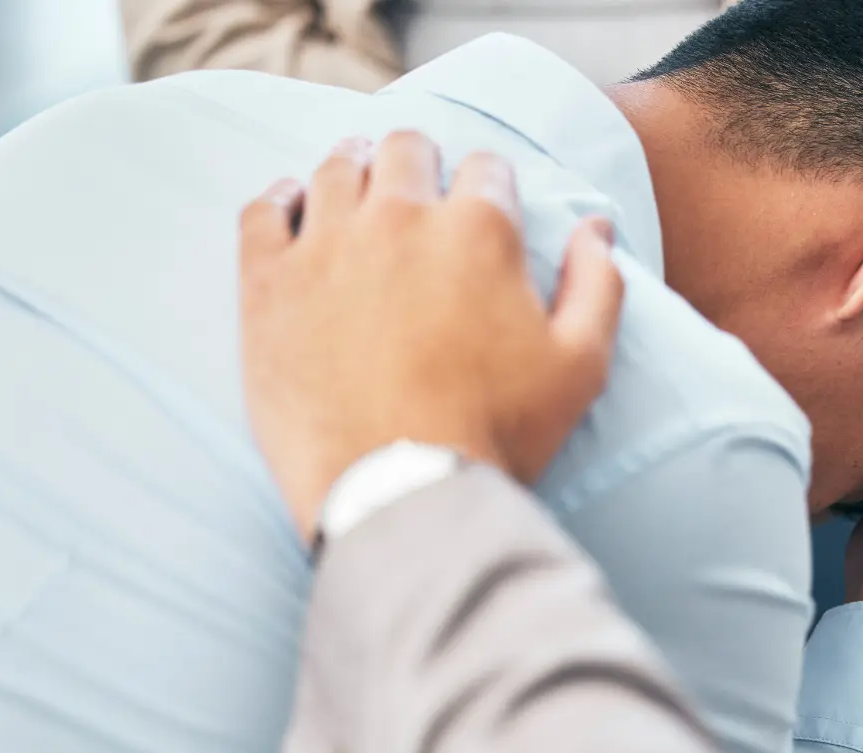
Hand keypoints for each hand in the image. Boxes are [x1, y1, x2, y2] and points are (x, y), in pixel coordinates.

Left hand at [239, 131, 624, 542]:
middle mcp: (399, 218)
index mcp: (479, 230)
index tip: (483, 206)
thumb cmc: (498, 432)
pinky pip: (264, 210)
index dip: (490, 184)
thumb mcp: (581, 366)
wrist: (401, 492)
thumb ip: (598, 285)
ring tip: (358, 187)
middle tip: (418, 189)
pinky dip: (280, 199)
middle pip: (406, 149)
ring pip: (334, 168)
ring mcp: (326, 246)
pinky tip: (293, 208)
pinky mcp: (269, 283)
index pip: (486, 168)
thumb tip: (597, 227)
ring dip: (353, 169)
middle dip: (420, 162)